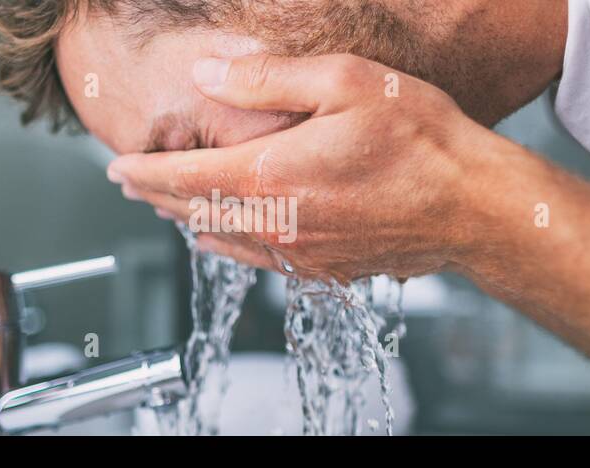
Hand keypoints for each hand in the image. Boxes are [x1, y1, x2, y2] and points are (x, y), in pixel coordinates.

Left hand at [107, 53, 505, 280]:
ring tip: (167, 208)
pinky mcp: (325, 268)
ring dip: (188, 222)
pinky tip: (222, 239)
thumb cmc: (420, 139)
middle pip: (196, 213)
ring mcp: (300, 253)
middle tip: (132, 186)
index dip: (144, 174)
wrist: (473, 205)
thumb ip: (264, 79)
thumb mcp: (344, 81)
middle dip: (157, 198)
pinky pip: (258, 260)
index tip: (116, 169)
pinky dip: (227, 244)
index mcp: (272, 175)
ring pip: (223, 241)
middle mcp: (277, 223)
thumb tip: (204, 76)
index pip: (184, 178)